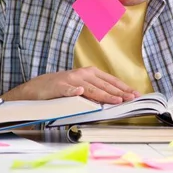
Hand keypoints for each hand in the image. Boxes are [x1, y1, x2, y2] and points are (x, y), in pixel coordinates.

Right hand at [4, 66, 139, 103]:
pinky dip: (73, 91)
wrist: (37, 87)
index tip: (135, 94)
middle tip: (132, 98)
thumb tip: (115, 97)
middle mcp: (82, 74)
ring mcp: (71, 80)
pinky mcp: (58, 86)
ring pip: (90, 88)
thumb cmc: (62, 87)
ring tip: (116, 100)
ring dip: (104, 94)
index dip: (123, 87)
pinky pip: (67, 89)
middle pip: (104, 85)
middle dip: (120, 92)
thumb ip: (96, 90)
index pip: (110, 80)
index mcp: (90, 73)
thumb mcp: (82, 86)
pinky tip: (78, 92)